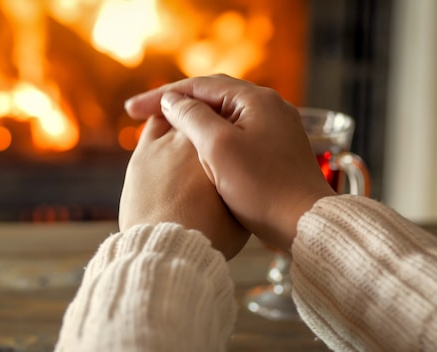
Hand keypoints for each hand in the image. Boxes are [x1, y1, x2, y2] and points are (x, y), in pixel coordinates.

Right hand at [124, 74, 335, 250]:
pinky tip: (195, 149)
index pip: (198, 86)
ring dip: (191, 120)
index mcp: (255, 99)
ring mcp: (275, 127)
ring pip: (223, 116)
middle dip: (174, 104)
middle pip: (211, 96)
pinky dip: (209, 137)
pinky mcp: (275, 150)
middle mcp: (268, 106)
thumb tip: (172, 101)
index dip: (160, 96)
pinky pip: (235, 133)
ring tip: (163, 129)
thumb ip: (192, 117)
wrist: (305, 223)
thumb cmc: (262, 187)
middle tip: (142, 115)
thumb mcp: (218, 148)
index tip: (132, 110)